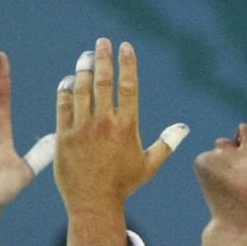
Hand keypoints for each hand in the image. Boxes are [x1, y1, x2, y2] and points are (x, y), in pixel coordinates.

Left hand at [53, 39, 183, 214]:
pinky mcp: (63, 135)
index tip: (125, 47)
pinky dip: (66, 89)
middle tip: (102, 42)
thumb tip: (183, 127)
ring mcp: (82, 128)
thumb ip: (166, 143)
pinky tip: (70, 81)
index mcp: (127, 127)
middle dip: (102, 58)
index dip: (127, 64)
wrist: (93, 203)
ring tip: (86, 56)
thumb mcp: (149, 165)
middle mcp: (104, 124)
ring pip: (81, 89)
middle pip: (102, 81)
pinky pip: (63, 104)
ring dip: (83, 68)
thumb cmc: (124, 184)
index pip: (129, 86)